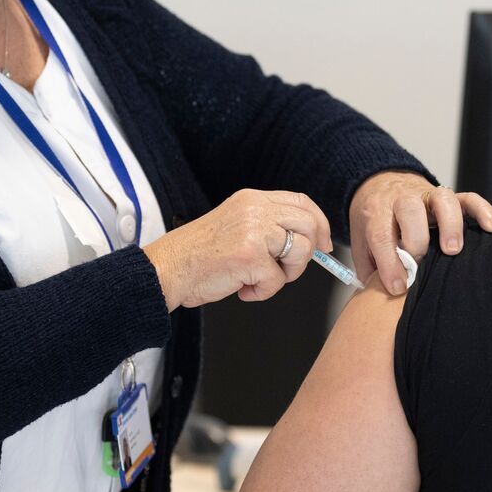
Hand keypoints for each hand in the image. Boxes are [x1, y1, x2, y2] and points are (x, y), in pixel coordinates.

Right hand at [143, 189, 332, 309]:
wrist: (168, 269)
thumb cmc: (200, 255)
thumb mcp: (237, 224)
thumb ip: (267, 225)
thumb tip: (307, 240)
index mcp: (253, 199)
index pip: (301, 202)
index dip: (319, 224)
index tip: (323, 244)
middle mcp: (256, 209)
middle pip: (309, 225)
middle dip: (307, 254)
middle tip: (288, 270)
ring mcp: (254, 231)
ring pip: (300, 252)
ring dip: (285, 275)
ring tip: (259, 279)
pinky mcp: (250, 256)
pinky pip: (277, 280)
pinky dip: (262, 292)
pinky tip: (242, 288)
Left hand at [349, 171, 491, 295]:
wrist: (381, 185)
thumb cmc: (375, 222)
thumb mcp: (361, 241)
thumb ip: (368, 266)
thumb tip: (379, 296)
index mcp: (377, 211)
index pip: (381, 234)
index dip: (389, 263)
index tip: (398, 287)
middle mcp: (403, 199)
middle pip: (410, 210)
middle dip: (416, 240)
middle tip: (421, 263)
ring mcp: (428, 196)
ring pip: (443, 199)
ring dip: (450, 225)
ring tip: (453, 250)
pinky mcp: (449, 196)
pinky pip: (469, 198)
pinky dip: (483, 210)